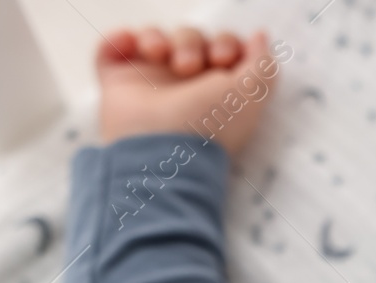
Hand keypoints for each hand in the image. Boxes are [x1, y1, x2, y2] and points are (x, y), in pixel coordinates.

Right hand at [96, 26, 283, 157]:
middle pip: (189, 38)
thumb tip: (260, 36)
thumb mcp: (250, 95)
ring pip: (154, 38)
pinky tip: (132, 48)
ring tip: (158, 55)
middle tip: (189, 66)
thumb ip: (262, 63)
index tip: (223, 58)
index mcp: (218, 90)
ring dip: (156, 37)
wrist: (159, 154)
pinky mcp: (117, 84)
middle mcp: (185, 86)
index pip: (223, 48)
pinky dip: (118, 40)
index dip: (225, 42)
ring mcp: (149, 85)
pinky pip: (113, 48)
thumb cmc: (209, 127)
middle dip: (191, 42)